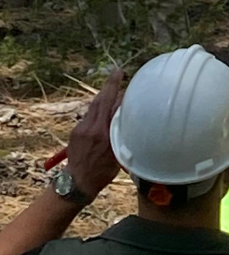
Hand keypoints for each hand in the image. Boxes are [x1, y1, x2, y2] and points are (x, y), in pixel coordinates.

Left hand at [64, 70, 126, 199]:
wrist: (77, 183)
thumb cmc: (102, 172)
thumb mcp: (117, 153)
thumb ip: (121, 133)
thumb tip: (127, 116)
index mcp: (101, 133)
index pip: (108, 103)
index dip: (114, 86)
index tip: (119, 71)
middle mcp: (89, 127)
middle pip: (99, 100)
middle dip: (109, 86)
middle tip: (118, 74)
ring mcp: (80, 129)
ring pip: (94, 107)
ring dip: (104, 97)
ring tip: (115, 91)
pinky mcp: (75, 132)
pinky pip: (89, 115)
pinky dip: (99, 109)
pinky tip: (105, 111)